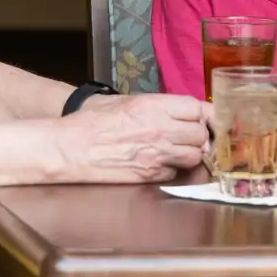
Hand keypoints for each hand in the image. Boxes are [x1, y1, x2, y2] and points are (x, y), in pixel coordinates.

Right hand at [61, 92, 207, 182]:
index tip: (205, 118)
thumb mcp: (124, 101)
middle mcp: (160, 130)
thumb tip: (179, 111)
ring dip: (190, 154)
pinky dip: (173, 169)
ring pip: (194, 156)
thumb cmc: (92, 121)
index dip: (203, 114)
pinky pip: (175, 172)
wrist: (71, 148)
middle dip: (198, 136)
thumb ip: (156, 106)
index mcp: (154, 106)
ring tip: (176, 151)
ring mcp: (157, 155)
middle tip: (189, 136)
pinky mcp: (150, 175)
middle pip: (200, 135)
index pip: (197, 108)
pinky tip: (159, 163)